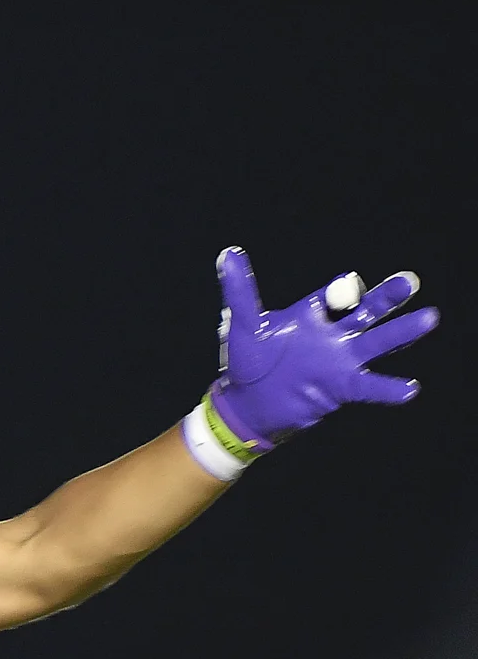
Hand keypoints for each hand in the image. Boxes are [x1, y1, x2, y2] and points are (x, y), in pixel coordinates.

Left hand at [208, 247, 437, 454]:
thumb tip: (229, 254)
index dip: (343, 290)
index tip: (345, 288)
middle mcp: (333, 333)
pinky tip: (409, 389)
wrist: (248, 404)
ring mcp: (341, 360)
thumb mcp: (243, 324)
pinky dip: (387, 388)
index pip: (335, 295)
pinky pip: (369, 385)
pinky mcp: (342, 387)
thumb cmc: (247, 361)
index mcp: (312, 314)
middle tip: (409, 282)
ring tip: (428, 318)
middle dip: (387, 297)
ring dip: (402, 332)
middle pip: (367, 310)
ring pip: (378, 341)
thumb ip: (239, 291)